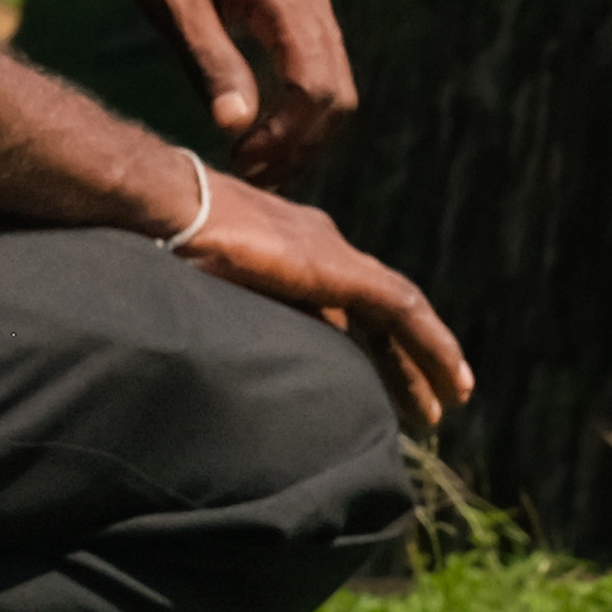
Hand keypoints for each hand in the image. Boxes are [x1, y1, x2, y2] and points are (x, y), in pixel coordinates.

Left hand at [87, 0, 359, 180]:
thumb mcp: (174, 4)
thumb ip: (211, 64)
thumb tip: (237, 129)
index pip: (316, 89)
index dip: (287, 139)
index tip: (243, 164)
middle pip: (336, 90)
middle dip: (302, 142)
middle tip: (250, 175)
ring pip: (329, 74)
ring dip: (299, 123)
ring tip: (250, 157)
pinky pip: (310, 53)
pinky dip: (293, 95)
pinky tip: (252, 117)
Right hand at [175, 174, 470, 427]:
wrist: (160, 205)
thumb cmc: (161, 245)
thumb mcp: (205, 292)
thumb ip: (231, 320)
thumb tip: (226, 368)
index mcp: (290, 252)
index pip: (344, 306)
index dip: (367, 347)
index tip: (382, 387)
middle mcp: (321, 246)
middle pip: (377, 312)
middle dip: (404, 360)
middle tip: (430, 406)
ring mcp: (332, 253)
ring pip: (400, 311)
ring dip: (428, 359)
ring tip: (449, 402)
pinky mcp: (337, 267)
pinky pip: (402, 310)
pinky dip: (432, 346)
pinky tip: (451, 382)